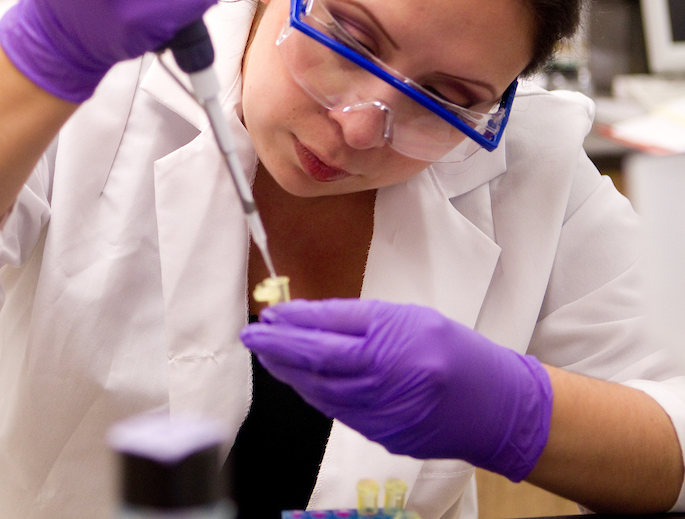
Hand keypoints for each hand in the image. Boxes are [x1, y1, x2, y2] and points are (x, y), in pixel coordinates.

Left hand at [240, 299, 552, 481]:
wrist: (496, 406)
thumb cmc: (453, 352)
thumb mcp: (408, 318)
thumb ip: (356, 318)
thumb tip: (305, 317)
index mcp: (393, 340)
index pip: (327, 329)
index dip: (292, 321)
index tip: (268, 314)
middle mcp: (384, 377)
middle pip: (316, 361)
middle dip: (277, 347)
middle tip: (252, 335)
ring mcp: (381, 411)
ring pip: (319, 390)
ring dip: (288, 371)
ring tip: (268, 354)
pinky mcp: (380, 434)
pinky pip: (335, 410)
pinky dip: (312, 392)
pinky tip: (299, 378)